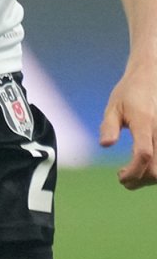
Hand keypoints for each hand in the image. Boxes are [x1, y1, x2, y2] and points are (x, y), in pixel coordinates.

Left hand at [99, 62, 156, 188]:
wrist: (152, 77)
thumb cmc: (129, 92)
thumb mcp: (114, 106)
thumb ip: (109, 126)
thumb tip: (105, 145)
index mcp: (144, 123)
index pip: (143, 154)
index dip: (133, 171)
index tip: (119, 176)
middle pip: (156, 169)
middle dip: (139, 180)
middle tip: (122, 178)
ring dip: (149, 177)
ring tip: (131, 173)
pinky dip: (156, 169)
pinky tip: (143, 164)